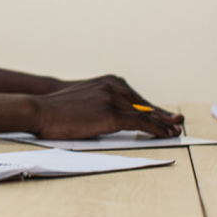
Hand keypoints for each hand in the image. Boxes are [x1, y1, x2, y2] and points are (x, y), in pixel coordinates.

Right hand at [31, 75, 183, 138]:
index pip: (136, 97)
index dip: (152, 108)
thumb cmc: (57, 109)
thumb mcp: (83, 100)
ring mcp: (112, 99)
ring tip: (174, 131)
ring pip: (145, 113)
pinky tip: (165, 134)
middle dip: (162, 115)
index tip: (164, 116)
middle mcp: (113, 87)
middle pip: (144, 104)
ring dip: (163, 123)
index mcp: (108, 82)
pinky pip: (140, 122)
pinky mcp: (110, 114)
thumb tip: (111, 118)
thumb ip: (100, 104)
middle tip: (177, 122)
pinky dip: (156, 129)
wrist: (39, 109)